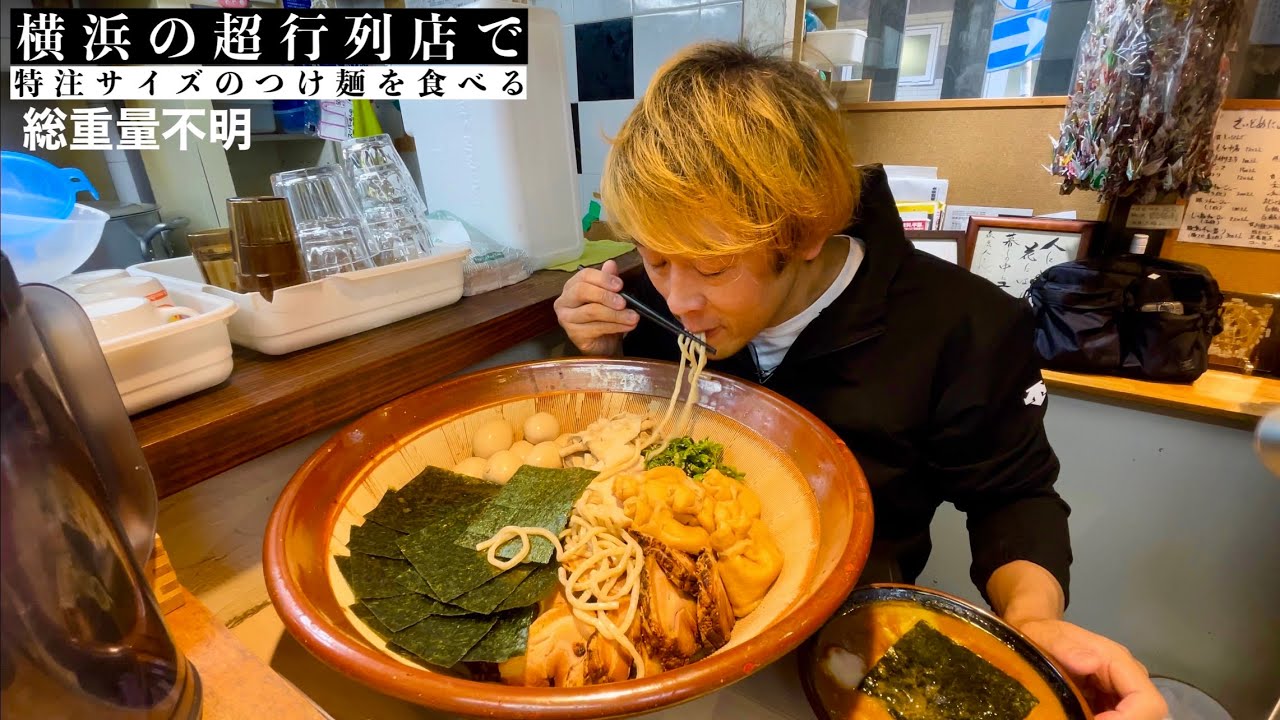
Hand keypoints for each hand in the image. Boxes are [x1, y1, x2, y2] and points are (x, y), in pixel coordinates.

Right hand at [554, 260, 638, 355]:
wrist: (604, 343)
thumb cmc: (604, 317)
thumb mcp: (610, 296)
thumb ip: (609, 280)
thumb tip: (611, 263)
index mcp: (572, 286)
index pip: (584, 276)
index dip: (603, 278)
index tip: (620, 285)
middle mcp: (564, 301)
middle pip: (582, 291)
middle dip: (606, 296)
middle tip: (624, 302)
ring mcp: (566, 318)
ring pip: (591, 311)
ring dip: (616, 314)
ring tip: (633, 317)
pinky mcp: (573, 334)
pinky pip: (596, 328)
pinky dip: (615, 326)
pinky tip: (628, 326)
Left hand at [1015, 619, 1166, 719]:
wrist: (1039, 635)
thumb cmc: (1044, 635)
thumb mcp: (1047, 637)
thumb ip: (1066, 648)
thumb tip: (1091, 662)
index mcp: (1117, 660)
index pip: (1146, 699)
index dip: (1130, 719)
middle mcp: (1127, 677)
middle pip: (1146, 714)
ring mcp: (1120, 691)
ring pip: (1133, 717)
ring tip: (1077, 717)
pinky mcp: (1110, 702)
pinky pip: (1116, 717)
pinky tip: (1079, 716)